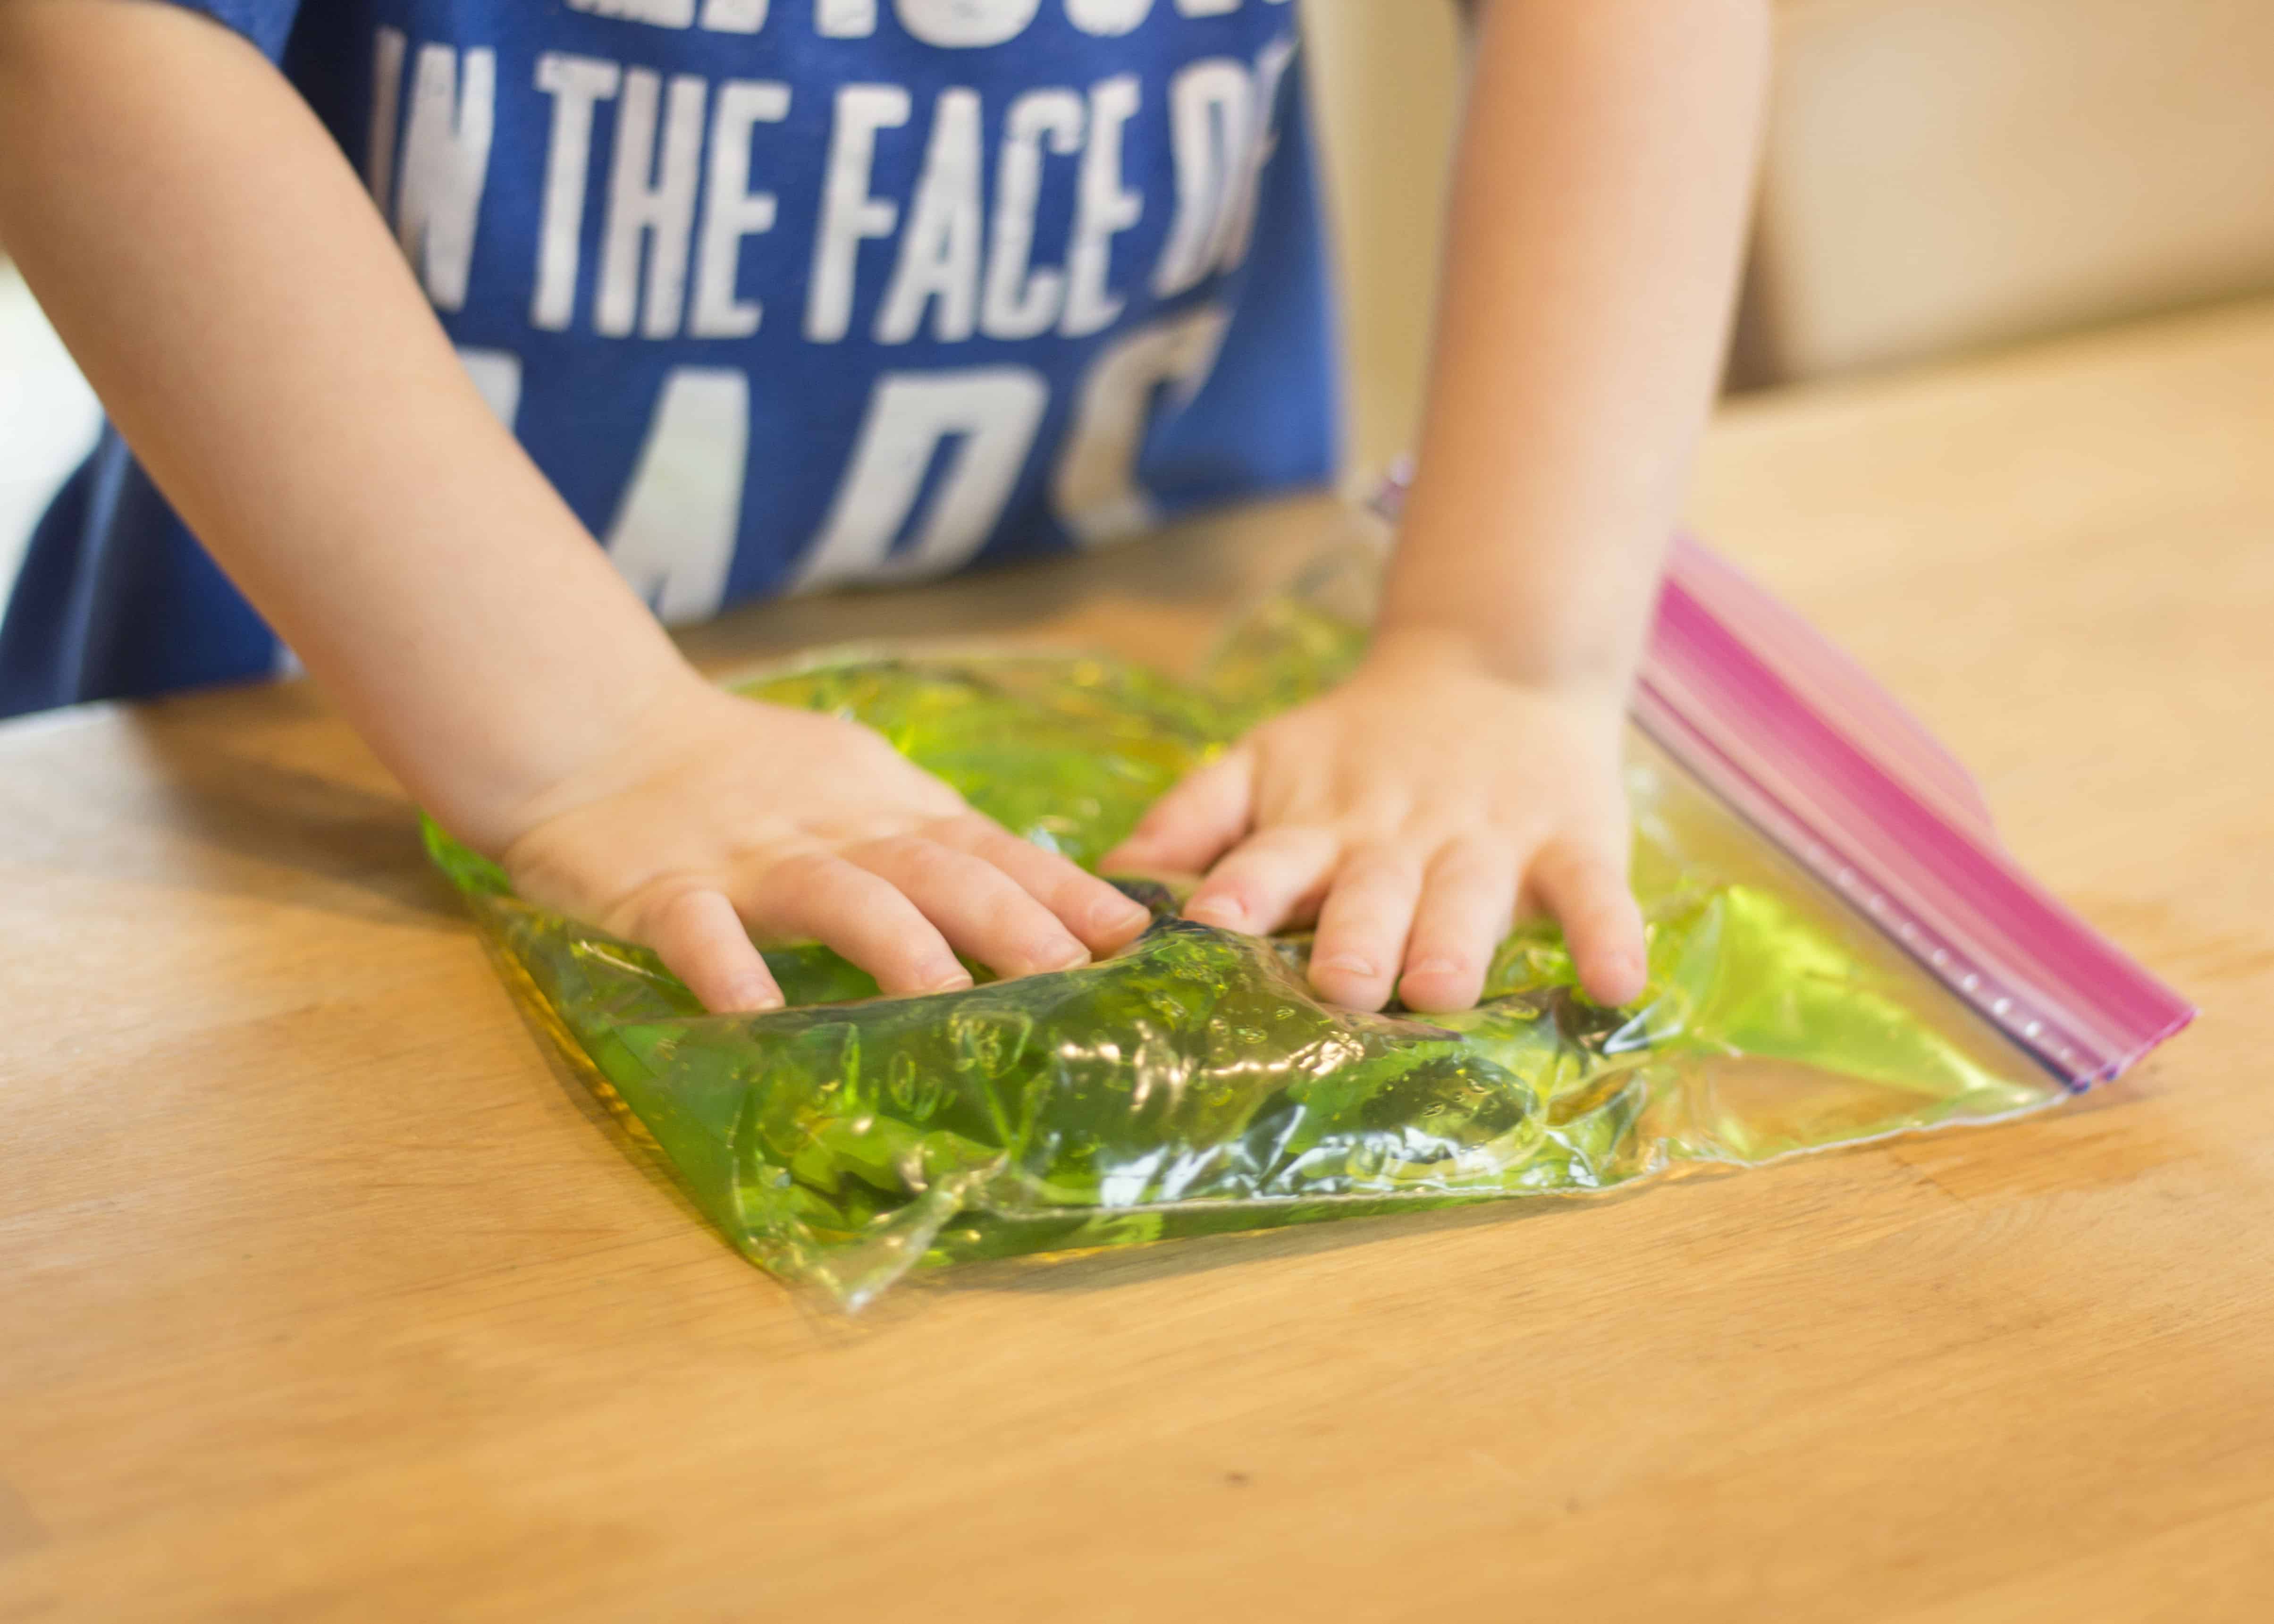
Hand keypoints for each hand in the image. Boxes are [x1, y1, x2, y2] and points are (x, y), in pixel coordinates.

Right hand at [492, 675, 1153, 1012]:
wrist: (599, 728)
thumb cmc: (739, 774)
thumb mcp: (855, 793)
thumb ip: (933, 845)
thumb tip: (1041, 902)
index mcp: (886, 809)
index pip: (994, 849)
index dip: (1066, 893)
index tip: (1139, 940)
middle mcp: (835, 829)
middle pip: (938, 871)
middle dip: (1012, 924)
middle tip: (1074, 981)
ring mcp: (750, 858)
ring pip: (840, 896)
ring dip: (899, 948)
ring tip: (949, 1004)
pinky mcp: (661, 886)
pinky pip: (697, 930)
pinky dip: (727, 970)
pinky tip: (755, 1018)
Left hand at [1104, 630, 1646, 1012]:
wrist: (1495, 667)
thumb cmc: (1359, 747)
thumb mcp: (1265, 762)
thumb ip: (1192, 816)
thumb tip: (1107, 881)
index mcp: (1318, 824)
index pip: (1269, 861)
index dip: (1241, 893)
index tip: (1211, 930)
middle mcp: (1398, 838)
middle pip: (1370, 893)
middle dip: (1352, 939)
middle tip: (1337, 985)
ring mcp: (1488, 841)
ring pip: (1469, 899)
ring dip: (1454, 944)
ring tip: (1439, 990)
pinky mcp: (1572, 843)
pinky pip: (1594, 895)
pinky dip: (1608, 937)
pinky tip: (1616, 984)